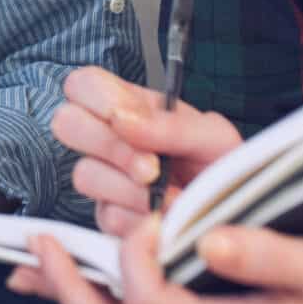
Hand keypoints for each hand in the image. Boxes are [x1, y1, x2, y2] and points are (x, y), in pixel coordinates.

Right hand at [54, 66, 241, 237]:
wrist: (237, 216)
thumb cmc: (225, 169)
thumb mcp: (213, 137)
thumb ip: (170, 124)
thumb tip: (121, 120)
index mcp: (131, 107)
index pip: (83, 84)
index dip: (97, 99)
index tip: (127, 121)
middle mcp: (110, 139)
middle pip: (66, 123)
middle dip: (111, 147)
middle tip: (152, 168)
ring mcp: (106, 179)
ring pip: (84, 174)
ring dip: (131, 190)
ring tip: (170, 197)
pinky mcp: (110, 217)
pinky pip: (106, 215)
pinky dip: (140, 219)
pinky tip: (165, 218)